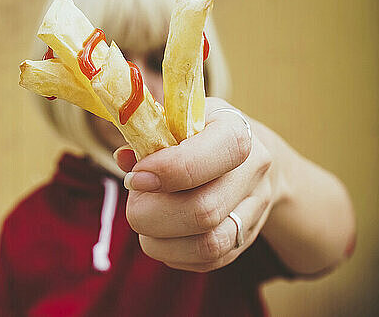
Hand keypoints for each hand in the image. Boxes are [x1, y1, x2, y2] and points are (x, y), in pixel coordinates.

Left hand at [114, 97, 281, 271]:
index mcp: (236, 130)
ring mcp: (253, 209)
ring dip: (159, 241)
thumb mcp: (171, 117)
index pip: (216, 154)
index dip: (168, 170)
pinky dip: (171, 253)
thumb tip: (124, 158)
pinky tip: (159, 233)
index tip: (135, 177)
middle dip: (151, 214)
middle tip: (133, 201)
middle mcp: (253, 170)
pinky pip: (206, 261)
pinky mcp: (244, 239)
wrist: (242, 156)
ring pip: (207, 245)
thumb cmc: (194, 131)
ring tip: (143, 220)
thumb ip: (146, 133)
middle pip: (204, 211)